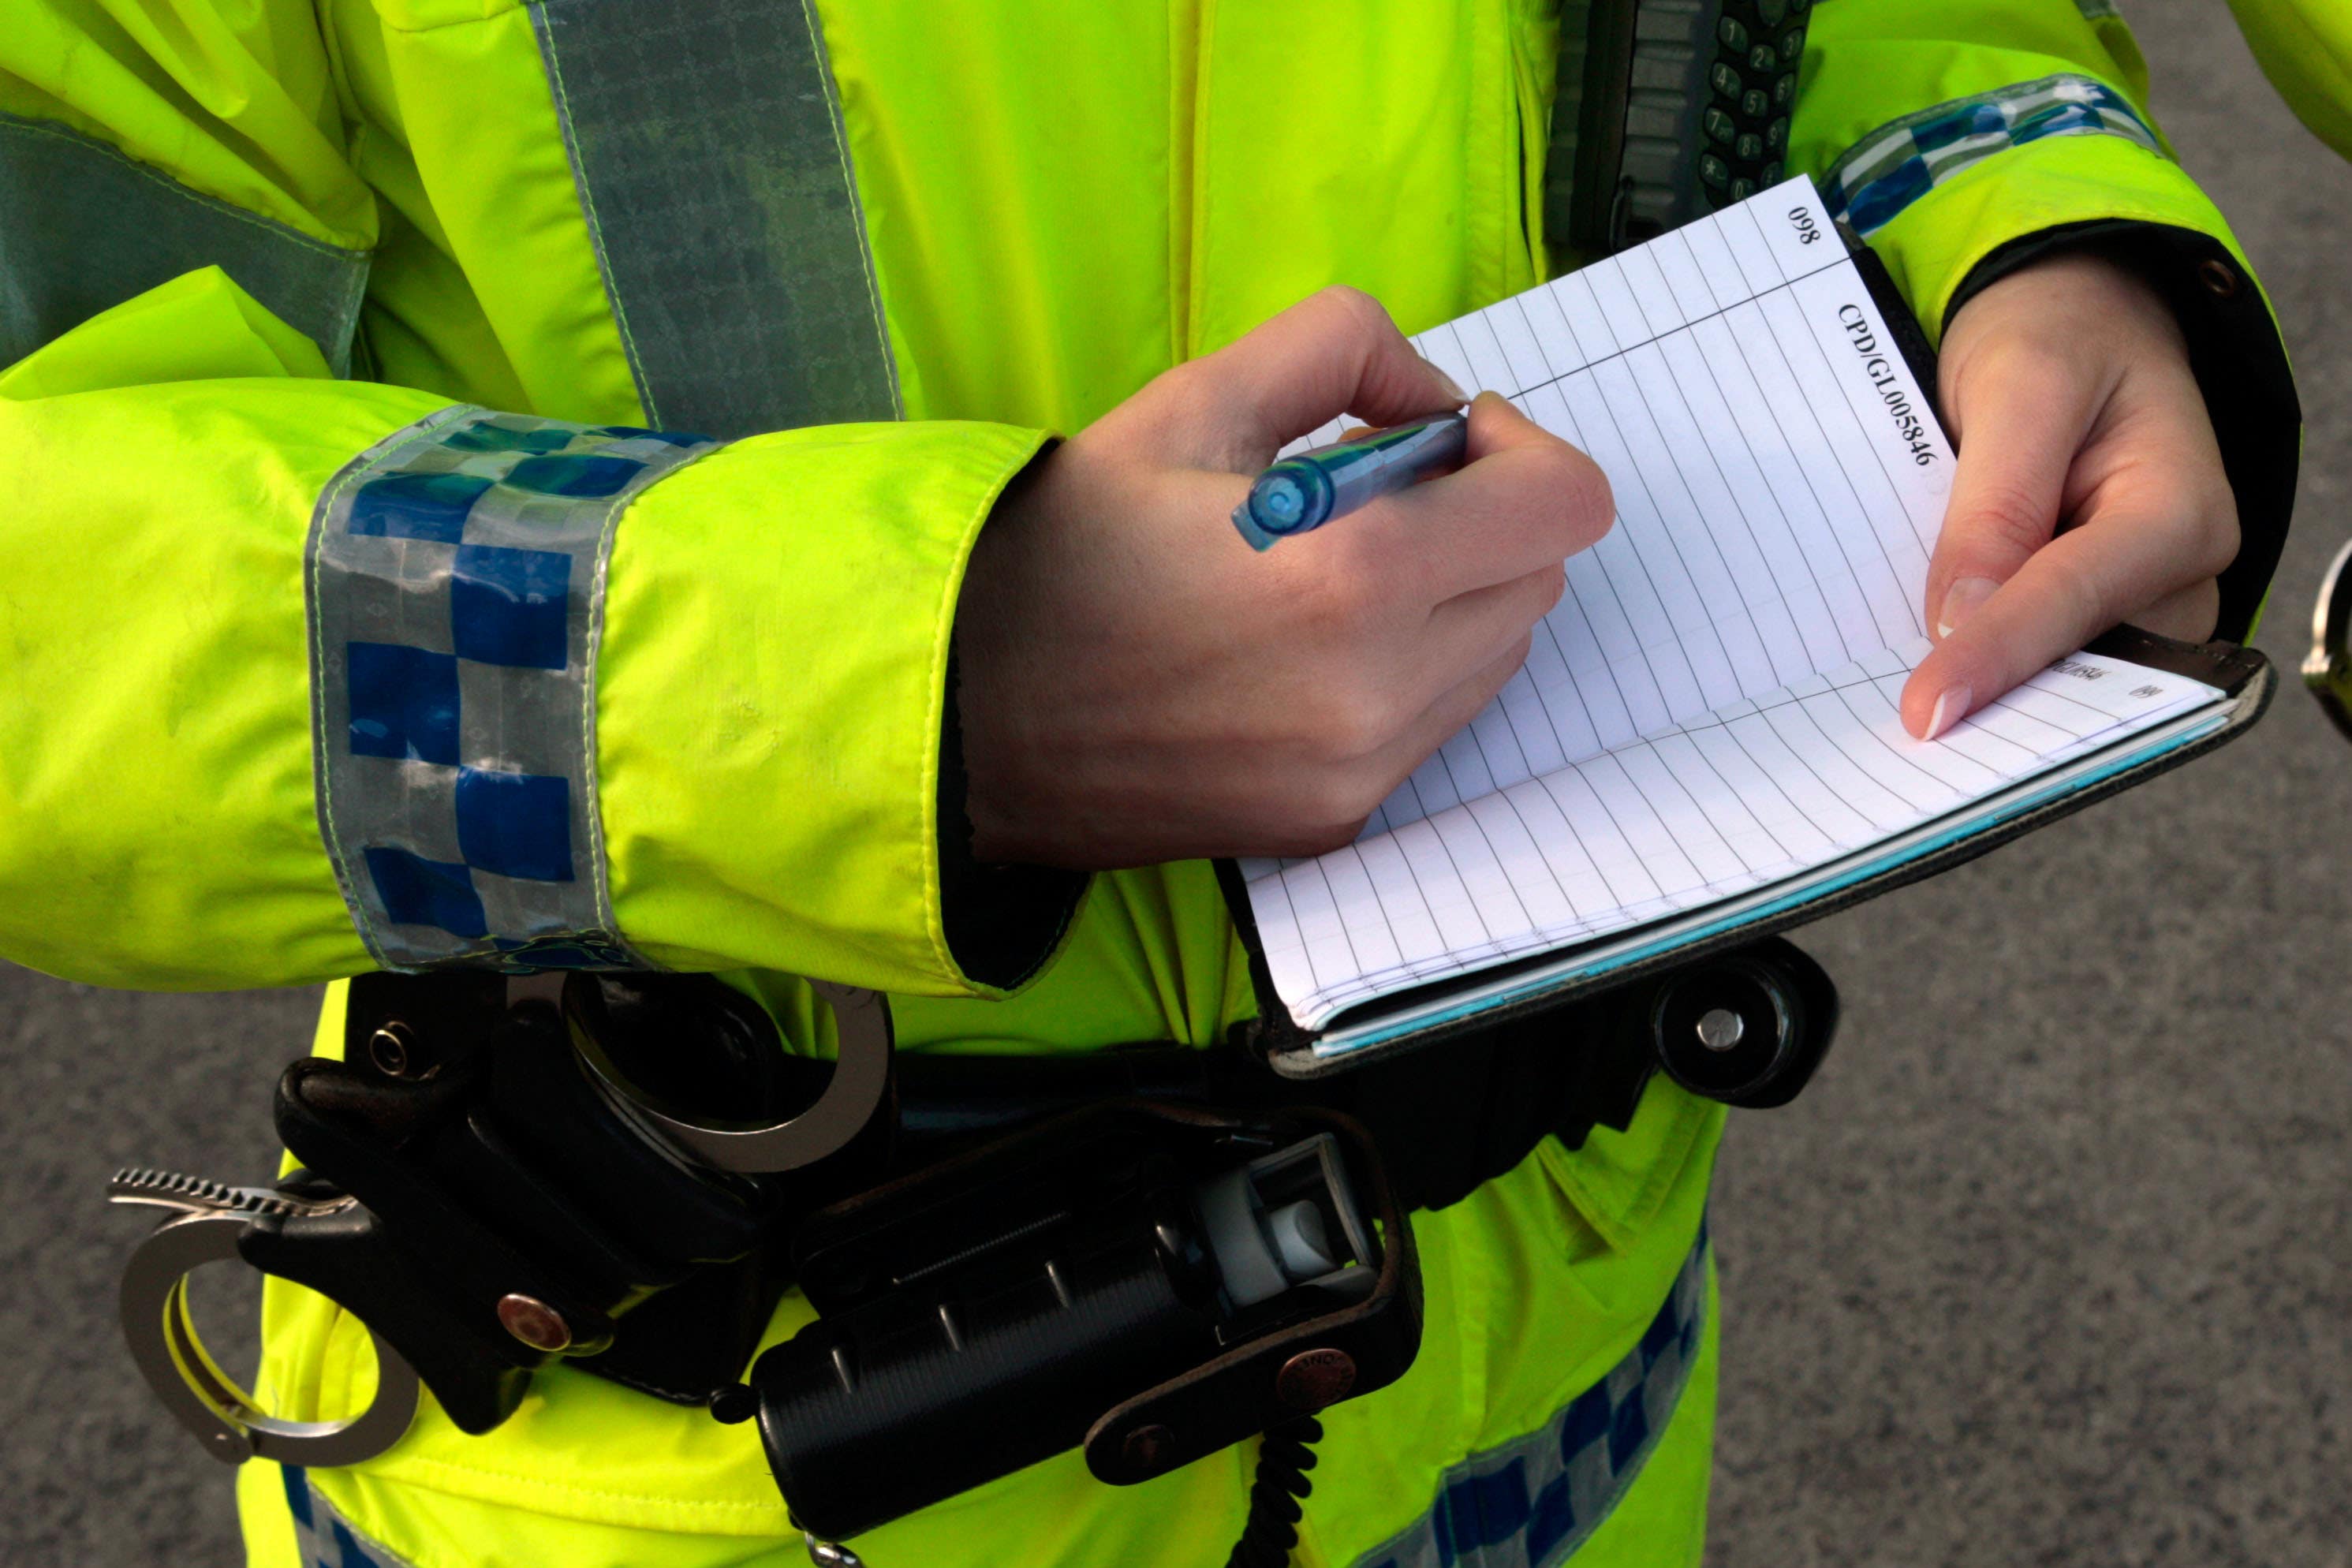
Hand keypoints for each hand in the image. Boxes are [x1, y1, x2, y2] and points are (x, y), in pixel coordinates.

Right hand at [955, 286, 1613, 867]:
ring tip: (1327, 573)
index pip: (1563, 506)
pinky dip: (1402, 671)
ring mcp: (1360, 771)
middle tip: (1374, 494)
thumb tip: (1430, 398)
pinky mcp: (1333, 820)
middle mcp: (1380, 691)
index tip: (1443, 438)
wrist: (963, 714)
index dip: (1521, 449)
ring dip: (1450, 597)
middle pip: (1538, 580)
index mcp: (1357, 575)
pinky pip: (1430, 726)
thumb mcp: (1194, 399)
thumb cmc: (1066, 550)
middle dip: (1483, 518)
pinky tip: (1298, 648)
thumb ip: (1341, 346)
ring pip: (1494, 657)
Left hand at [1900, 251, 2238, 737]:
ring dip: (1979, 688)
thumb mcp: (2022, 383)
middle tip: (1898, 726)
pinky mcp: (2088, 614)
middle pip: (2074, 660)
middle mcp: (2175, 577)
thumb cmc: (2060, 335)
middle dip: (1992, 693)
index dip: (1996, 657)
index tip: (1926, 711)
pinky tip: (1917, 674)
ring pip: (2053, 672)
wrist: (2075, 321)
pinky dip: (1977, 662)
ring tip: (1895, 707)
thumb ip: (1995, 501)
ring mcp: (2134, 605)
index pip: (2074, 599)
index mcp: (2180, 512)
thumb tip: (1959, 617)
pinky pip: (2034, 655)